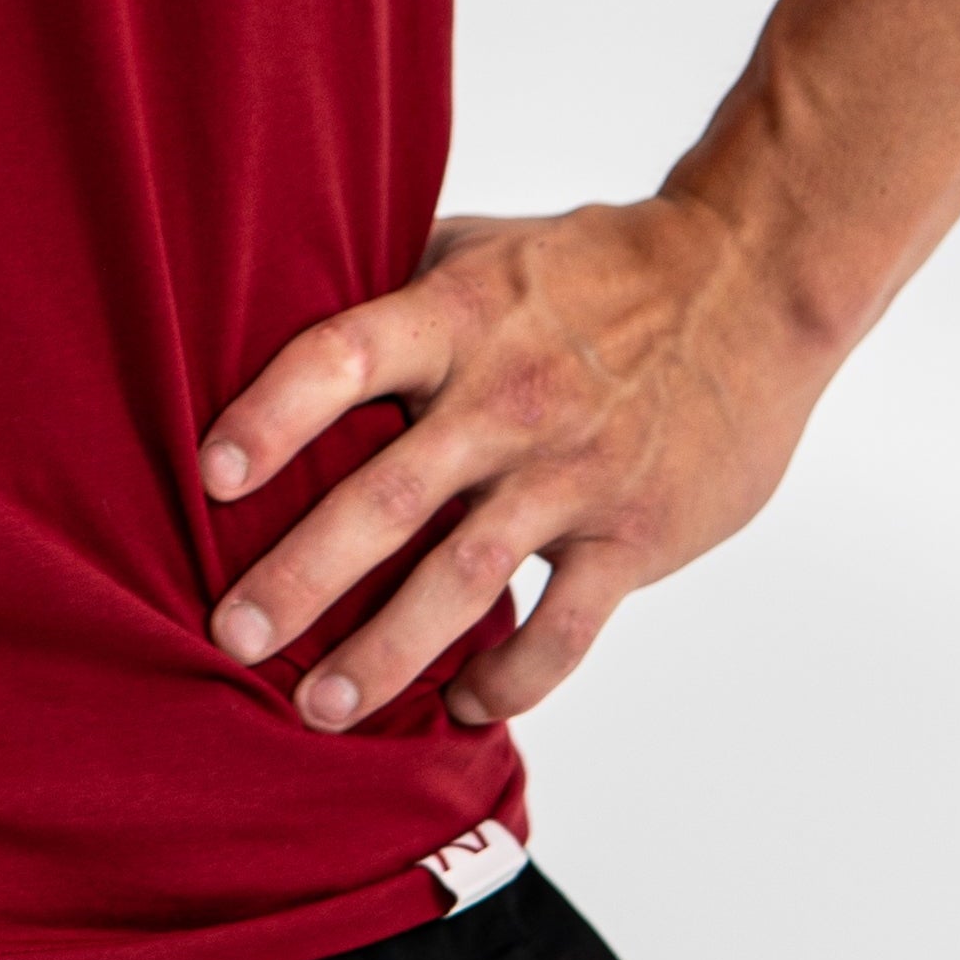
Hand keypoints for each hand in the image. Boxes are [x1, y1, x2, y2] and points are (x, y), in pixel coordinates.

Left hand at [198, 197, 833, 730]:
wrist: (749, 284)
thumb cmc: (595, 266)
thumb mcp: (481, 250)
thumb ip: (394, 293)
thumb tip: (278, 312)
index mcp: (456, 317)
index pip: (344, 356)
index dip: (274, 413)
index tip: (210, 476)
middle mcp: (506, 397)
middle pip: (386, 497)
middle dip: (302, 577)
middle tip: (233, 636)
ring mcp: (573, 472)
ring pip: (463, 580)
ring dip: (386, 654)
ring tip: (320, 709)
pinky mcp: (635, 533)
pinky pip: (566, 629)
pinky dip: (512, 680)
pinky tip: (466, 707)